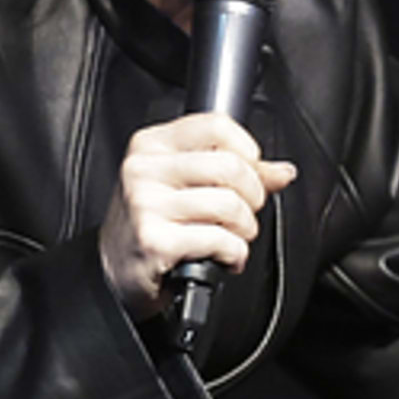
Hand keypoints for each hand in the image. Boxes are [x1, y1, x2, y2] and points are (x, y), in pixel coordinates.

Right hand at [98, 113, 295, 316]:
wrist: (115, 274)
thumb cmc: (153, 226)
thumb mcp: (186, 186)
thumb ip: (238, 172)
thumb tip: (283, 171)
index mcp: (152, 145)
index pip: (217, 125)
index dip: (247, 152)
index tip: (248, 175)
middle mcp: (144, 168)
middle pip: (230, 165)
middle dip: (252, 197)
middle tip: (244, 214)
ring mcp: (146, 203)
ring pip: (229, 204)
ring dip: (244, 230)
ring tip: (233, 238)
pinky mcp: (154, 240)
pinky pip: (220, 239)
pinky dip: (234, 254)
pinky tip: (223, 257)